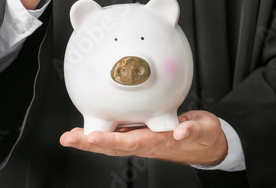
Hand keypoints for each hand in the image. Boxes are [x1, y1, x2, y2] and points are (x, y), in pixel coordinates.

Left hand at [59, 111, 228, 166]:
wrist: (207, 144)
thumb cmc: (204, 136)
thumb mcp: (204, 130)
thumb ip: (193, 130)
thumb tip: (181, 131)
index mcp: (159, 142)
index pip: (131, 142)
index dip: (110, 141)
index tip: (92, 137)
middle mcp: (146, 144)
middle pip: (113, 146)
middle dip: (89, 143)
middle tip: (68, 138)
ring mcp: (142, 140)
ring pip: (112, 142)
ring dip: (89, 140)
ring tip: (70, 136)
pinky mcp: (142, 133)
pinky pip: (118, 135)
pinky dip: (101, 133)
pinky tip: (87, 130)